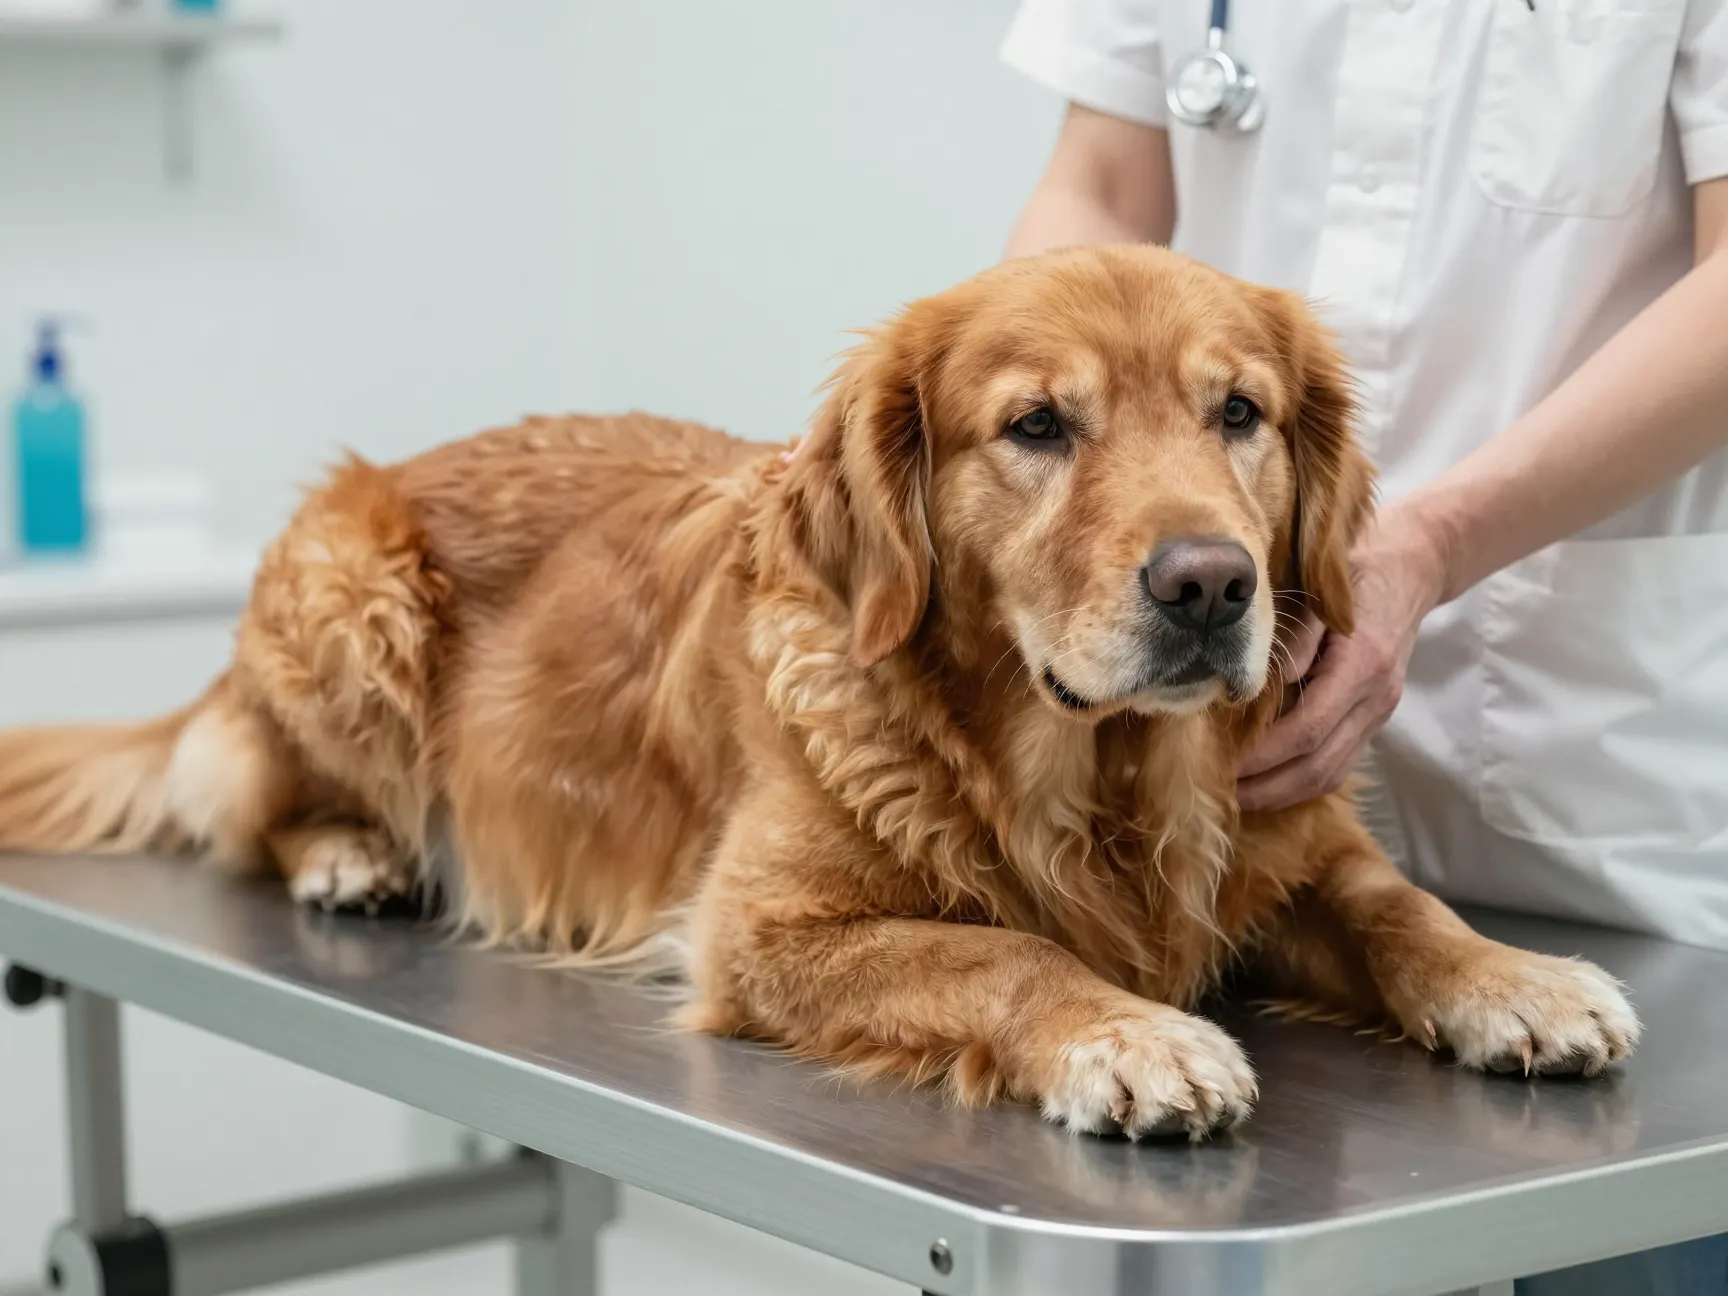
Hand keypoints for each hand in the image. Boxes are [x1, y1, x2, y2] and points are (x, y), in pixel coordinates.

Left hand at [1236, 505, 1448, 811]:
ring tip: (1236, 795)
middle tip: (1218, 791)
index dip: (1261, 756)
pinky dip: (1300, 780)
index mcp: (1362, 666)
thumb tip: (1260, 682)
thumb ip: (1295, 637)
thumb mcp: (1322, 590)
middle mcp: (1376, 698)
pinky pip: (1339, 763)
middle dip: (1265, 786)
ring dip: (1281, 792)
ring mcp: (1380, 712)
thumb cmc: (1356, 570)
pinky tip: (1266, 781)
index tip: (1220, 764)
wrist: (1412, 566)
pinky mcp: (1375, 717)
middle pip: (1318, 766)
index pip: (1306, 731)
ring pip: (1330, 773)